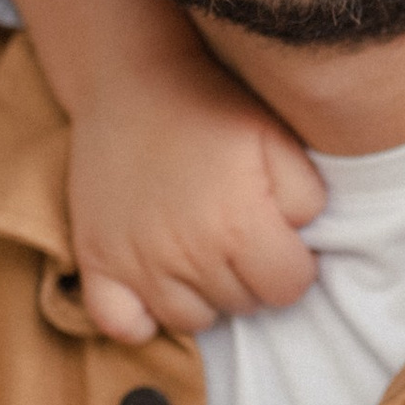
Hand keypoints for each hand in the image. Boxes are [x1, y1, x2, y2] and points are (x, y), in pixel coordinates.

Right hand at [72, 45, 324, 342]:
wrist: (132, 79)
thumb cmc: (211, 107)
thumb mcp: (278, 137)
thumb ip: (307, 196)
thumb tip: (305, 241)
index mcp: (239, 227)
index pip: (288, 288)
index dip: (293, 262)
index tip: (281, 236)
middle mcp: (187, 254)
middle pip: (243, 305)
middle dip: (252, 275)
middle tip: (241, 234)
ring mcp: (137, 262)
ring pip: (190, 320)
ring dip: (206, 294)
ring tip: (205, 253)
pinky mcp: (97, 259)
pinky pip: (119, 324)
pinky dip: (139, 318)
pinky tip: (156, 287)